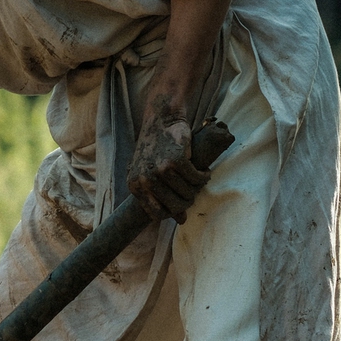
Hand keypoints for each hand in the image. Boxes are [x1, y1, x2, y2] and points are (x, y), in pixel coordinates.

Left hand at [126, 99, 212, 223]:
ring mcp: (161, 170)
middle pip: (175, 206)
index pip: (156, 214)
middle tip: (193, 192)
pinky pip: (196, 178)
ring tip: (198, 179)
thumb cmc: (155, 147)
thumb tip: (181, 220)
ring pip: (188, 193)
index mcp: (135, 185)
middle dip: (188, 201)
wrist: (160, 119)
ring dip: (197, 188)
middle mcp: (146, 180)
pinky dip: (203, 177)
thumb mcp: (149, 173)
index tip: (180, 205)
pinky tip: (204, 172)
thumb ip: (161, 197)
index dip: (172, 213)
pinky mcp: (177, 160)